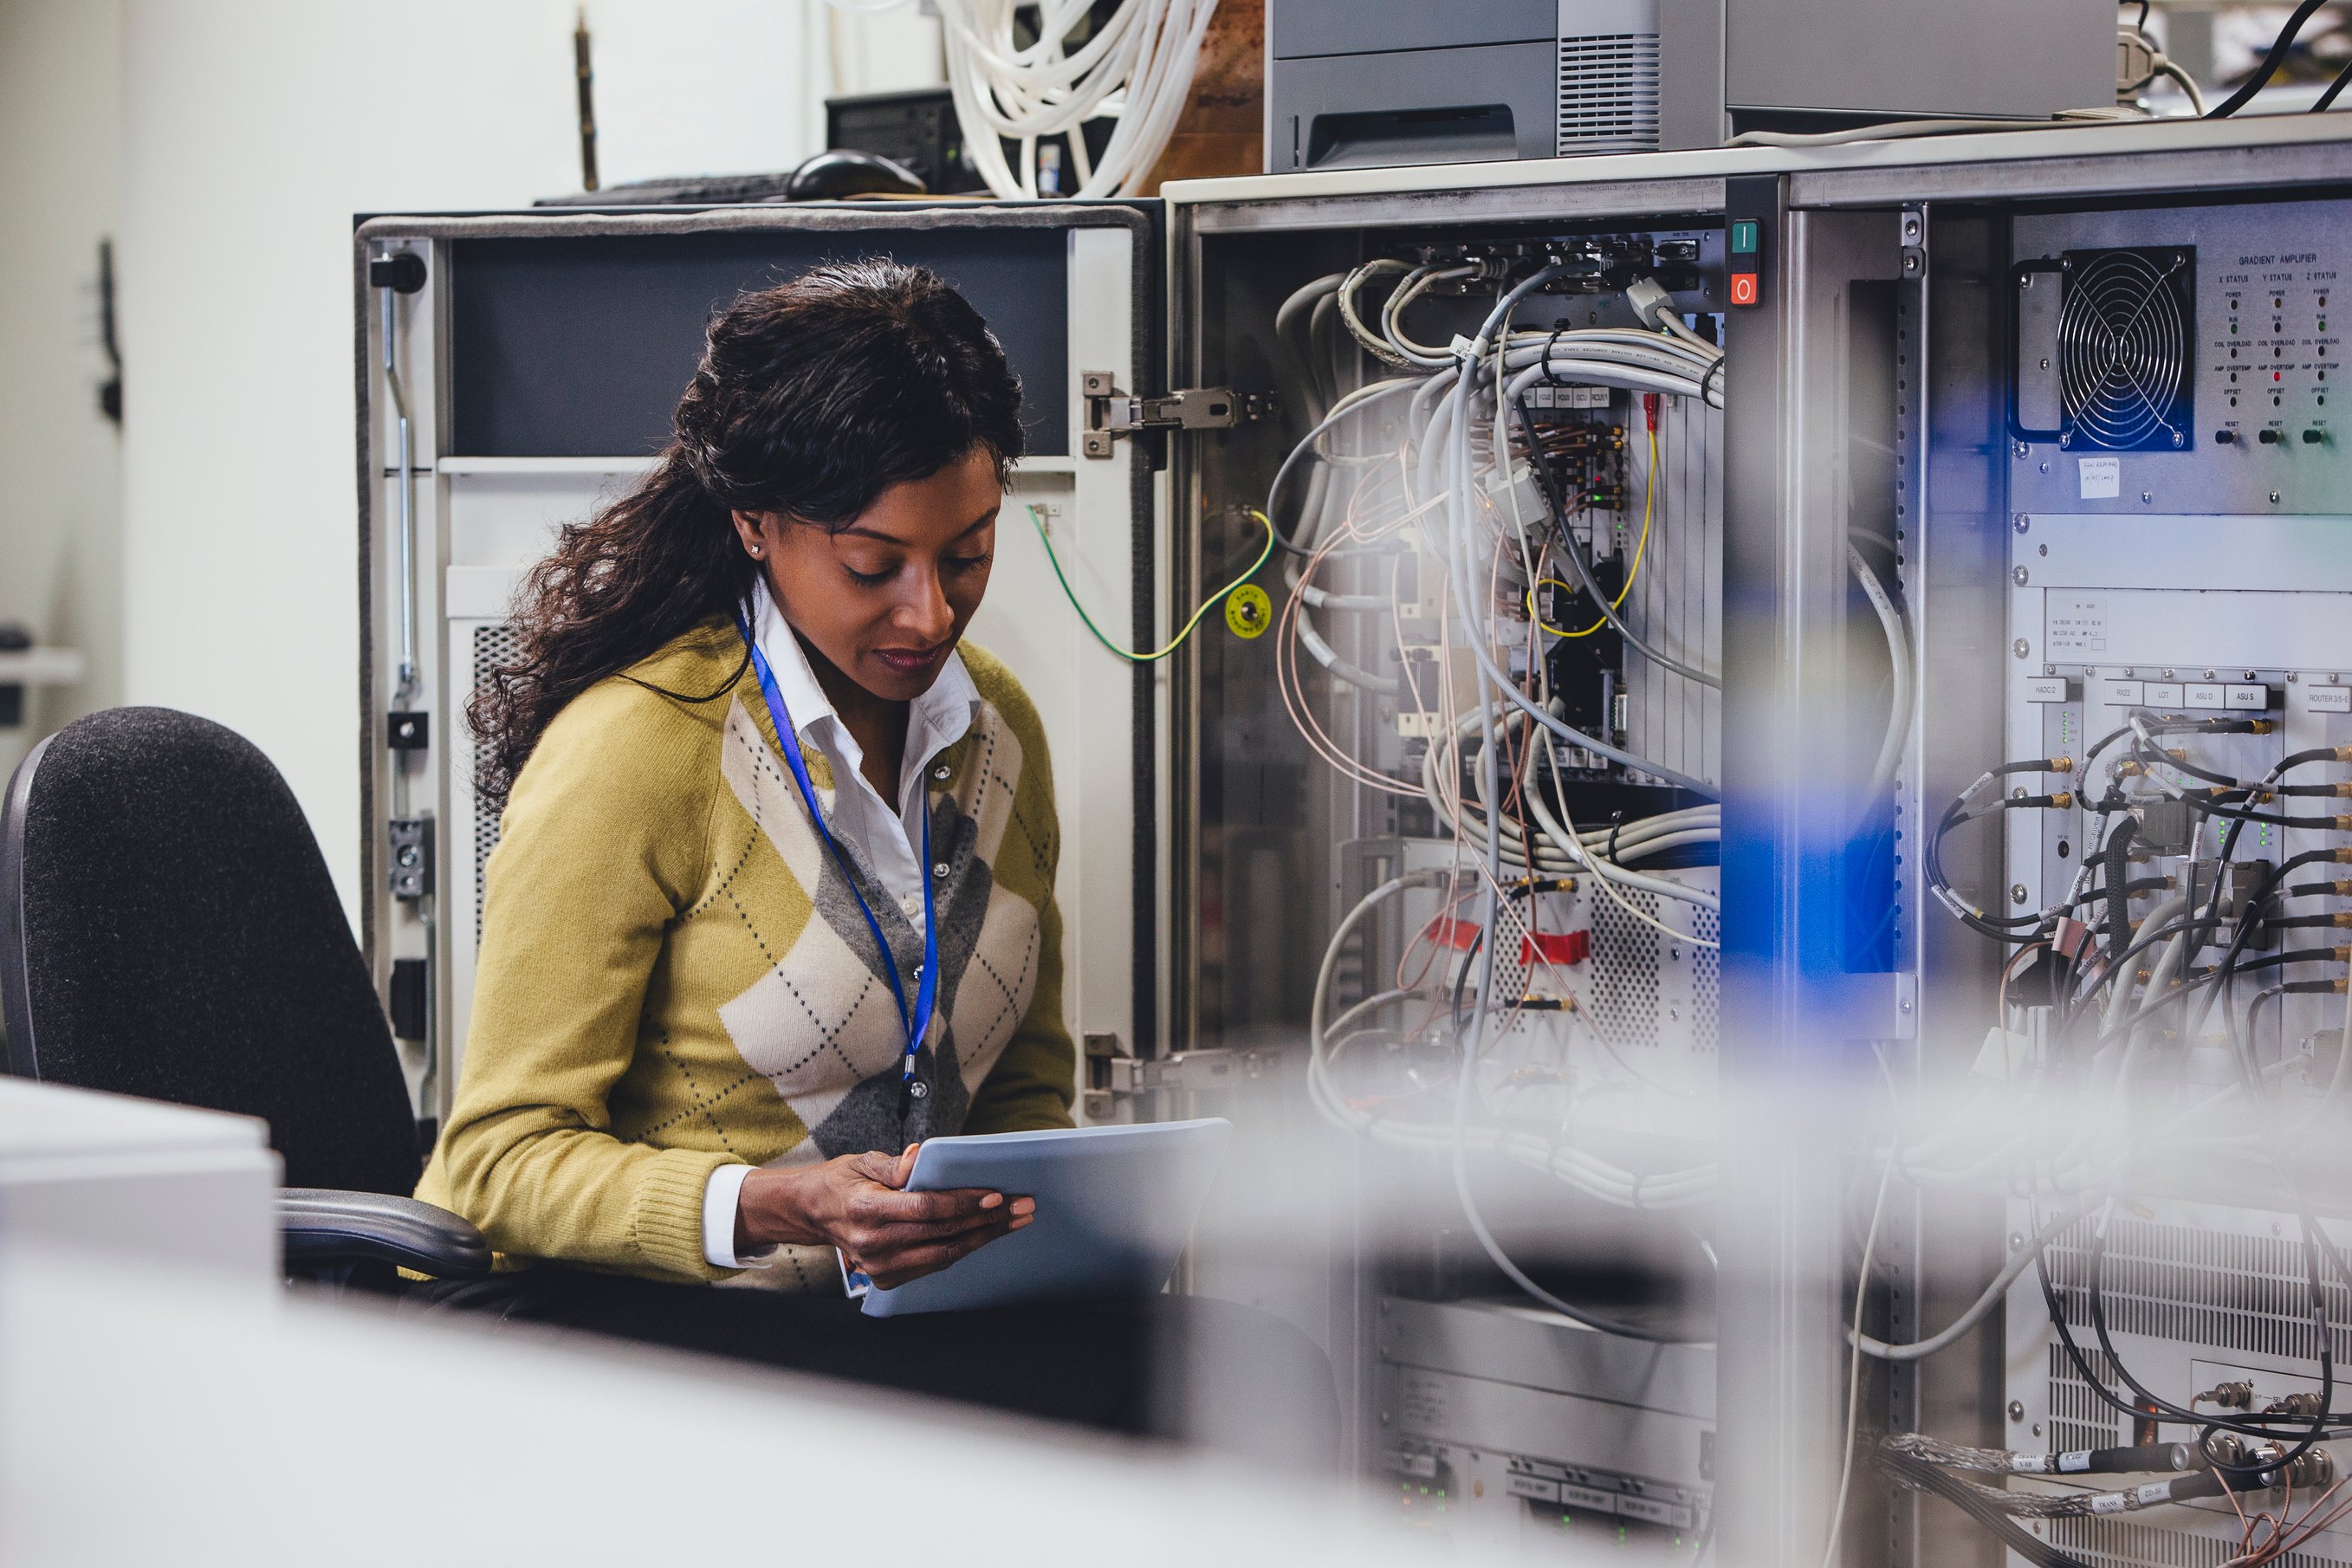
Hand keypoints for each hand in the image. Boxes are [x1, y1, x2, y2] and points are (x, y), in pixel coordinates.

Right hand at [735, 1144, 1034, 1289]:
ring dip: (983, 1237)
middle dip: (987, 1220)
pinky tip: (985, 1234)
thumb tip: (921, 1157)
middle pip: (942, 1233)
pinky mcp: (886, 1278)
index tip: (995, 1195)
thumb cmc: (840, 1182)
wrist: (811, 1213)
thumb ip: (895, 1164)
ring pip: (944, 1254)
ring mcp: (879, 1266)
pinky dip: (962, 1249)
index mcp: (866, 1210)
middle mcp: (872, 1243)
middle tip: (1021, 1206)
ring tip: (1014, 1221)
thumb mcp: (861, 1161)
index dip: (963, 1203)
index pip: (925, 1208)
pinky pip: (934, 1264)